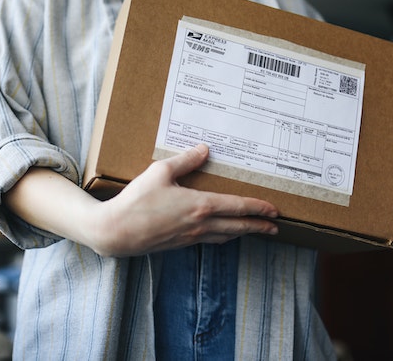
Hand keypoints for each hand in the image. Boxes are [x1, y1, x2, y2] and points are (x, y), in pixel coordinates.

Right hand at [87, 144, 278, 256]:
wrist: (117, 231)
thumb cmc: (137, 201)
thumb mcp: (160, 172)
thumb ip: (185, 161)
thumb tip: (204, 149)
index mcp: (200, 206)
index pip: (238, 207)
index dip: (258, 208)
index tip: (273, 211)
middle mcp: (200, 224)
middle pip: (238, 227)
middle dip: (258, 226)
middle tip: (274, 227)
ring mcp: (191, 237)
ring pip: (225, 236)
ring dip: (242, 233)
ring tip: (253, 230)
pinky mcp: (180, 244)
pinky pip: (210, 240)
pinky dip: (223, 236)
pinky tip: (222, 233)